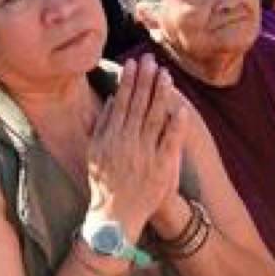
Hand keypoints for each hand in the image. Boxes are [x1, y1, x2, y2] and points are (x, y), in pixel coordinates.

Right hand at [88, 54, 184, 232]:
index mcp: (110, 136)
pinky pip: (169, 140)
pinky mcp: (160, 166)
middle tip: (150, 60)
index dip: (128, 82)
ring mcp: (144, 153)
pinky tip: (180, 107)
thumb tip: (111, 100)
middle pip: (138, 105)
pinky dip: (175, 124)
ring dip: (160, 95)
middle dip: (145, 80)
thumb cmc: (103, 183)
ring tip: (165, 75)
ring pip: (154, 117)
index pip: (121, 102)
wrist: (115, 215)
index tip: (133, 63)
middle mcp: (126, 141)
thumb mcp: (94, 151)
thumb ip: (102, 124)